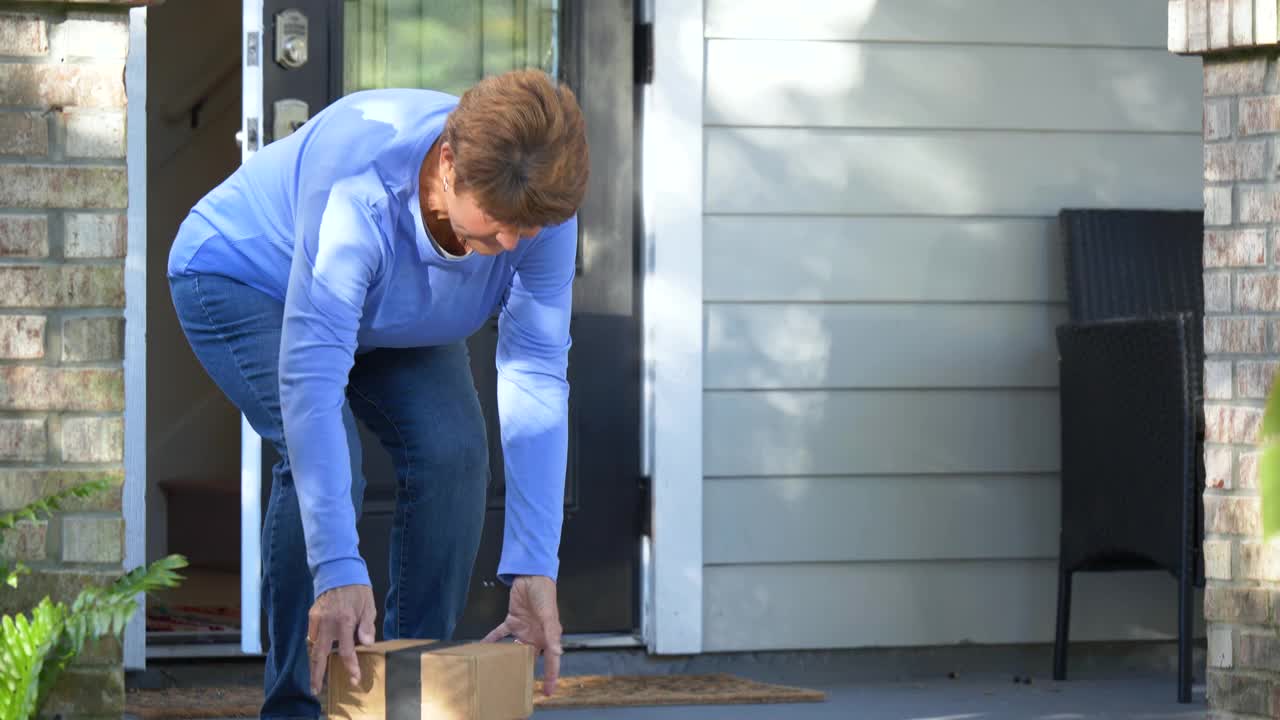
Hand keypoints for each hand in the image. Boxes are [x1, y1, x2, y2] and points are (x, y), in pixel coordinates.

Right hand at [307, 584, 376, 695]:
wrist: (339, 570)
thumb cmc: (357, 589)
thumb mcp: (368, 606)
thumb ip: (367, 626)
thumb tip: (366, 643)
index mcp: (344, 621)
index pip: (346, 651)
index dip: (351, 667)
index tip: (354, 679)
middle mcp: (327, 622)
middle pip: (320, 655)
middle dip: (317, 674)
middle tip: (316, 689)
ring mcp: (317, 619)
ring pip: (313, 647)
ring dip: (314, 662)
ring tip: (316, 677)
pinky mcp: (312, 616)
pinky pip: (311, 636)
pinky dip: (314, 647)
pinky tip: (317, 655)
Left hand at [482, 575, 563, 695]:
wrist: (532, 576)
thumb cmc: (545, 595)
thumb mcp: (549, 616)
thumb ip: (552, 635)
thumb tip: (557, 653)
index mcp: (548, 636)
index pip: (551, 659)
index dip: (550, 675)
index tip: (548, 690)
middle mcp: (536, 635)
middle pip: (531, 657)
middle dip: (527, 670)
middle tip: (520, 685)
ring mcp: (523, 628)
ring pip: (515, 648)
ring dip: (508, 657)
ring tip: (499, 670)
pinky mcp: (512, 620)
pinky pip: (500, 633)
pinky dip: (492, 639)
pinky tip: (483, 646)